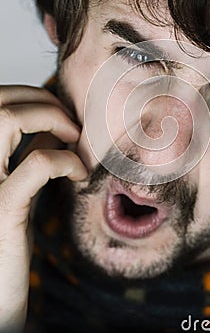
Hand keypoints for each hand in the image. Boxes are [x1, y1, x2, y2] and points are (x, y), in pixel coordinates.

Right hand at [0, 85, 87, 332]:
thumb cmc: (9, 237)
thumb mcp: (17, 185)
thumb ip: (27, 152)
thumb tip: (53, 123)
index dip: (28, 95)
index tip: (58, 111)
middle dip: (42, 100)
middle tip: (71, 122)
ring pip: (6, 119)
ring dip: (52, 117)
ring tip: (74, 138)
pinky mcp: (1, 209)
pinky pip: (37, 164)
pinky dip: (66, 159)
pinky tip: (79, 174)